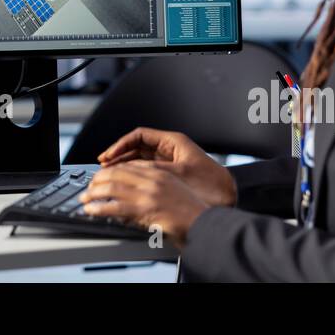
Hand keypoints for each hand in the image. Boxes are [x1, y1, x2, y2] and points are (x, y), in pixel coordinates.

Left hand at [79, 161, 209, 246]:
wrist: (204, 225)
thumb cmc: (194, 213)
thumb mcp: (175, 192)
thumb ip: (156, 187)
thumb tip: (136, 193)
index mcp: (160, 174)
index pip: (129, 166)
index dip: (112, 170)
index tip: (102, 176)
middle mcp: (152, 180)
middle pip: (116, 173)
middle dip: (98, 179)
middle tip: (89, 187)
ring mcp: (147, 194)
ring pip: (111, 187)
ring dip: (94, 193)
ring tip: (85, 198)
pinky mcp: (143, 210)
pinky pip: (113, 207)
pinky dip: (99, 208)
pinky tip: (92, 210)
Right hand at [98, 127, 237, 207]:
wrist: (230, 198)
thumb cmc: (211, 184)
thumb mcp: (178, 175)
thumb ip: (152, 171)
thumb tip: (128, 170)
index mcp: (174, 142)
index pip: (139, 136)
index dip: (121, 145)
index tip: (109, 155)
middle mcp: (171, 149)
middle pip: (138, 147)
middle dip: (120, 156)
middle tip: (104, 165)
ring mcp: (171, 161)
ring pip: (141, 160)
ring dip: (126, 166)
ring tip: (111, 174)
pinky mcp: (171, 175)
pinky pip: (148, 171)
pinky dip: (136, 175)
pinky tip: (127, 183)